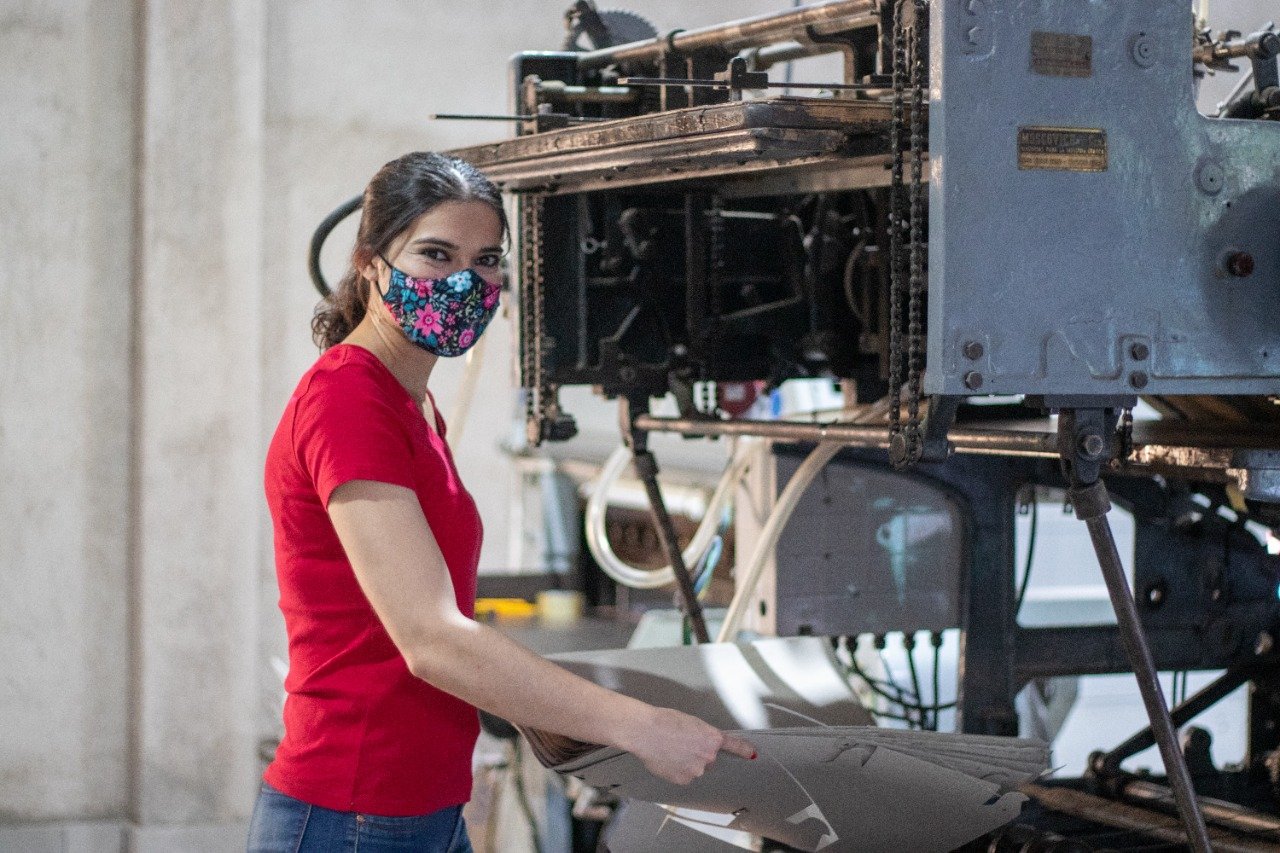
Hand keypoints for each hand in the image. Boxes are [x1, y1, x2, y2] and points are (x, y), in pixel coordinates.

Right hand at [624, 706, 756, 784]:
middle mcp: (708, 757)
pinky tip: (666, 759)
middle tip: (680, 743)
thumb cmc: (665, 721)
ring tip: (669, 750)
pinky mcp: (683, 780)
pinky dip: (675, 770)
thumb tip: (699, 745)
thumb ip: (701, 736)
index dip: (744, 750)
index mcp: (712, 739)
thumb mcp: (691, 723)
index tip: (752, 754)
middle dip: (697, 753)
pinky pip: (682, 776)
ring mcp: (696, 770)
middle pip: (707, 759)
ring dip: (685, 762)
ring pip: (694, 768)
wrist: (646, 731)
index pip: (733, 745)